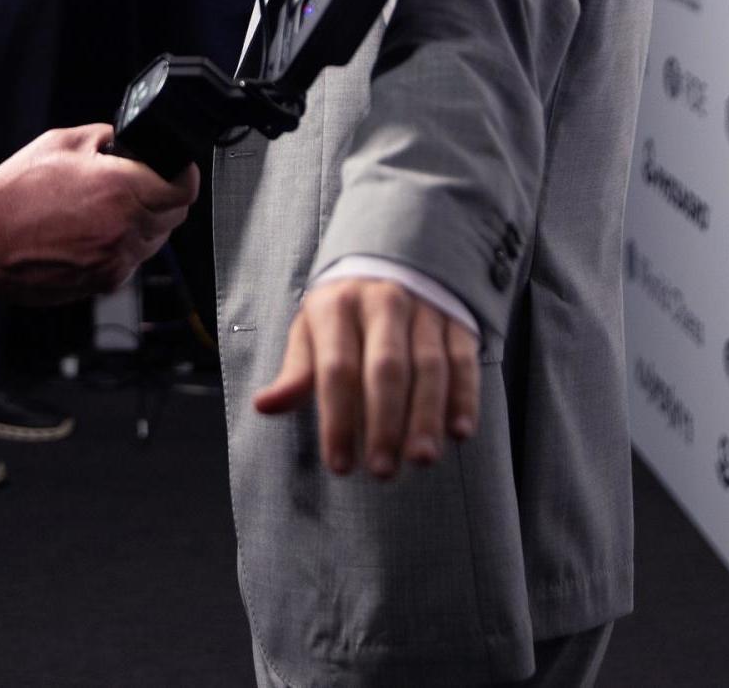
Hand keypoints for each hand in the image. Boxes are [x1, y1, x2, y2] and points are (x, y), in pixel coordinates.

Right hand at [0, 123, 198, 305]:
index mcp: (121, 190)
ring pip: (154, 240)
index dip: (183, 174)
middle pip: (174, 216)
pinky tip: (90, 230)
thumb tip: (130, 142)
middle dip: (163, 196)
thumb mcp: (61, 142)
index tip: (174, 168)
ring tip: (105, 207)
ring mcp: (115, 262)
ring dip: (143, 222)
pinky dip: (121, 244)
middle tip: (136, 182)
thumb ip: (106, 138)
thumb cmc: (12, 194)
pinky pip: (129, 260)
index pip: (184, 188)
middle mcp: (125, 230)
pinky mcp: (101, 284)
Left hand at [251, 277, 478, 478]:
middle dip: (385, 423)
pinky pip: (462, 360)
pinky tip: (460, 431)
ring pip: (428, 367)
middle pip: (386, 368)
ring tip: (421, 459)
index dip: (337, 419)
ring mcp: (424, 309)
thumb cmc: (342, 310)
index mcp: (338, 306)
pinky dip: (464, 396)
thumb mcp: (311, 330)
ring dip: (426, 416)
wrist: (390, 257)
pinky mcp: (455, 320)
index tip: (340, 465)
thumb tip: (264, 406)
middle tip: (382, 471)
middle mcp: (383, 303)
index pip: (337, 368)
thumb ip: (296, 373)